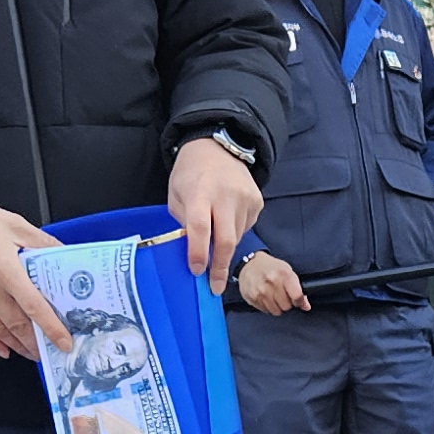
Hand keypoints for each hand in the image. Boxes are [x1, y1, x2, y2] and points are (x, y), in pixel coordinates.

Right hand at [0, 185, 71, 359]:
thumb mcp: (12, 223)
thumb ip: (40, 241)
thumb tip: (64, 252)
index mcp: (6, 269)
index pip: (35, 307)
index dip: (53, 329)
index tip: (64, 342)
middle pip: (18, 326)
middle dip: (37, 343)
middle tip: (51, 351)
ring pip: (0, 332)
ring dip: (18, 346)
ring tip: (32, 351)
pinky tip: (4, 349)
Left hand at [167, 134, 261, 290]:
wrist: (218, 147)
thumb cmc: (191, 173)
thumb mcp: (177, 194)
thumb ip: (184, 221)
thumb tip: (194, 250)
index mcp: (200, 192)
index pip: (200, 228)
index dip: (198, 252)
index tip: (197, 271)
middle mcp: (225, 196)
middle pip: (226, 240)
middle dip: (220, 267)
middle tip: (215, 286)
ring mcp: (244, 198)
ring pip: (236, 237)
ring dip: (224, 247)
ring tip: (215, 240)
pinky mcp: (257, 201)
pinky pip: (245, 227)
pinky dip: (234, 231)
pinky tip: (226, 220)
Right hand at [235, 250, 309, 313]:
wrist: (249, 263)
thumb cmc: (270, 267)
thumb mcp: (287, 271)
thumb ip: (298, 288)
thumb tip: (306, 305)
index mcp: (284, 274)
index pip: (297, 297)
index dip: (299, 301)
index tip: (297, 300)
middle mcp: (272, 282)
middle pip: (286, 306)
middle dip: (286, 303)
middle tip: (282, 295)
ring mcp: (261, 291)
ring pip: (276, 311)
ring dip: (276, 306)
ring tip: (273, 296)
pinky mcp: (253, 297)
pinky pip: (265, 310)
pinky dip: (266, 306)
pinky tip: (265, 296)